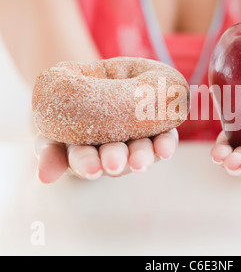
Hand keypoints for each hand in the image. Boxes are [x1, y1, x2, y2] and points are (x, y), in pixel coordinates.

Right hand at [34, 129, 178, 183]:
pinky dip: (165, 144)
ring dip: (142, 155)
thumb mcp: (53, 132)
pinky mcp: (158, 129)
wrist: (95, 93)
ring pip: (141, 150)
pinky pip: (164, 137)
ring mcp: (137, 141)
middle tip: (114, 163)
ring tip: (142, 161)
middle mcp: (114, 151)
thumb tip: (44, 177)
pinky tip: (166, 150)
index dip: (86, 164)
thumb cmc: (71, 115)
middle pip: (115, 157)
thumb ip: (49, 152)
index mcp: (87, 152)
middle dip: (115, 160)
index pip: (84, 160)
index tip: (90, 169)